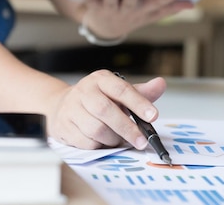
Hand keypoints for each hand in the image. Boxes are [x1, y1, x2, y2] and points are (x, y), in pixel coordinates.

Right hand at [47, 69, 166, 148]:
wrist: (62, 105)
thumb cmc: (97, 99)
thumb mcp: (117, 92)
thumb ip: (140, 92)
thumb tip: (160, 84)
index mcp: (100, 79)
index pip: (121, 89)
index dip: (138, 103)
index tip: (153, 116)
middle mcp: (84, 91)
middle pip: (106, 110)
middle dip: (127, 128)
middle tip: (142, 141)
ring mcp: (71, 108)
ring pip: (96, 129)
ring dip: (113, 139)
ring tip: (119, 139)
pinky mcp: (64, 126)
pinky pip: (86, 142)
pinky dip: (99, 145)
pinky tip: (103, 141)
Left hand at [77, 0, 193, 38]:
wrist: (104, 29)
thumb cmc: (132, 15)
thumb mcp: (151, 13)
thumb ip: (170, 8)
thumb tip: (192, 3)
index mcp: (144, 11)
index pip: (158, 5)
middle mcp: (128, 13)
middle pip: (133, 4)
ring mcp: (112, 11)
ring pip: (111, 3)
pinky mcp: (95, 8)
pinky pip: (89, 0)